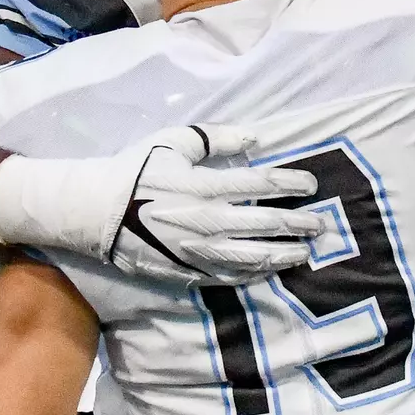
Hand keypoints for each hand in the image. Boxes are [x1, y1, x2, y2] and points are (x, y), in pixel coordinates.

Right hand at [0, 124, 324, 285]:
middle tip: (320, 224)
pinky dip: (254, 274)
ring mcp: (200, 251)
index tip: (311, 184)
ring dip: (284, 254)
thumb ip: (215, 139)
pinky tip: (269, 270)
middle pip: (267, 223)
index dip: (291, 183)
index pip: (262, 183)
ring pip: (254, 256)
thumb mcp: (172, 143)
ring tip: (304, 253)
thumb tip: (254, 138)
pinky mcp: (188, 272)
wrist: (94, 212)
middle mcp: (209, 221)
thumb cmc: (134, 171)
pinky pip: (229, 277)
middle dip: (299, 223)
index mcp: (206, 186)